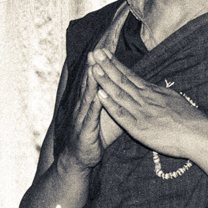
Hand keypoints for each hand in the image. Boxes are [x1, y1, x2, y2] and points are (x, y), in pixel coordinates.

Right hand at [63, 52, 122, 171]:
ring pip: (88, 97)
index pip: (97, 80)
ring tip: (93, 67)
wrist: (79, 158)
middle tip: (96, 50)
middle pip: (91, 84)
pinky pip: (90, 117)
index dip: (101, 66)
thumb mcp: (107, 117)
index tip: (105, 49)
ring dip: (91, 82)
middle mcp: (85, 107)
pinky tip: (97, 95)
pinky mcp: (85, 131)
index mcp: (91, 102)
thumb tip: (129, 90)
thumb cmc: (94, 136)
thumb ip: (115, 102)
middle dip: (94, 67)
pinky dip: (93, 105)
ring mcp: (83, 118)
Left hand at [90, 49, 207, 157]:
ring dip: (105, 80)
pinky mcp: (140, 128)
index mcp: (152, 93)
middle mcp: (145, 99)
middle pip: (122, 79)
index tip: (104, 53)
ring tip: (92, 68)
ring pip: (119, 93)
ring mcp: (141, 112)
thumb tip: (153, 88)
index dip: (116, 64)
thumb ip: (159, 94)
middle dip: (107, 66)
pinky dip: (110, 104)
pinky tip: (99, 95)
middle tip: (94, 52)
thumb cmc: (190, 120)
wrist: (199, 135)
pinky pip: (122, 114)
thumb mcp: (173, 99)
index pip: (130, 75)